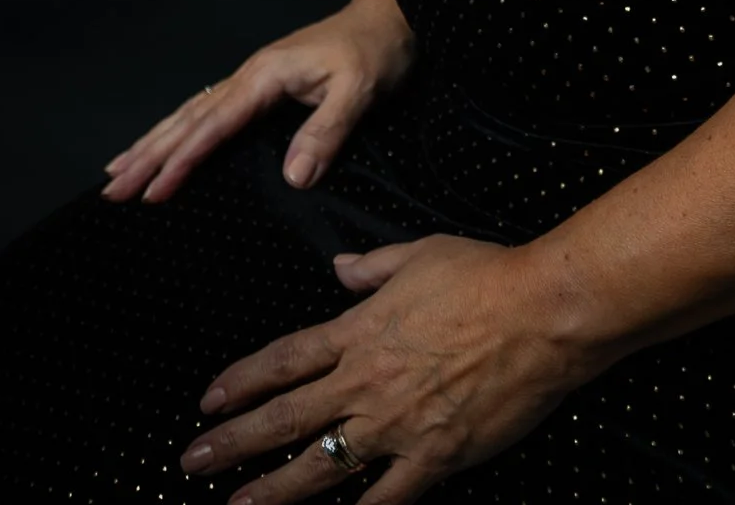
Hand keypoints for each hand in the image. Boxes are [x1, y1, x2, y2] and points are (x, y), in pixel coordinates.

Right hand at [102, 0, 415, 203]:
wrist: (389, 14)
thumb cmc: (377, 50)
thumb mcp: (360, 90)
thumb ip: (326, 131)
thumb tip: (291, 179)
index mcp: (266, 75)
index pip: (214, 125)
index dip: (182, 160)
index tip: (151, 192)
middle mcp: (250, 75)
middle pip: (189, 118)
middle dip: (148, 154)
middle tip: (110, 191)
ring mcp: (253, 79)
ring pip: (192, 113)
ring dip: (154, 142)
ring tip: (116, 171)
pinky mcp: (262, 86)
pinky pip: (209, 112)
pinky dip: (180, 131)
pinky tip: (168, 144)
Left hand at [178, 235, 589, 502]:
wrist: (541, 313)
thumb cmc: (487, 276)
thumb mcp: (421, 253)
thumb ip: (374, 266)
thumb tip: (341, 267)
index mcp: (361, 330)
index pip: (284, 360)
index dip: (241, 381)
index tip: (208, 401)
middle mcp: (368, 382)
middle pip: (286, 417)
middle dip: (234, 442)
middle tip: (193, 460)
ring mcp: (398, 425)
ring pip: (320, 466)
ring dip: (272, 489)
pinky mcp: (433, 458)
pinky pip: (384, 500)